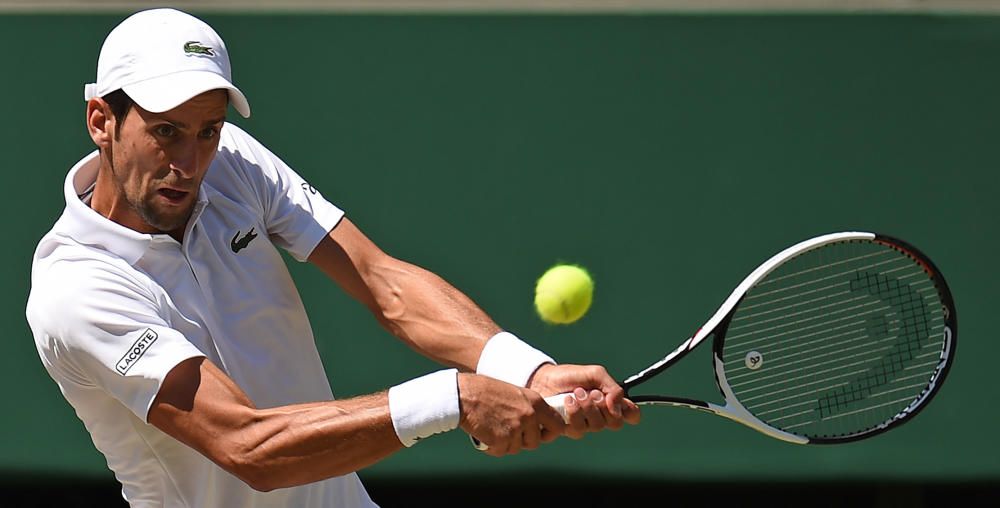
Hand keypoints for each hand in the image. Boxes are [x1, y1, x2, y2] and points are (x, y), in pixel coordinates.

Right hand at [457, 373, 565, 456]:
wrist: (465, 395)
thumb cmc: (486, 391)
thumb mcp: (516, 393)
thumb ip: (529, 408)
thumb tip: (536, 425)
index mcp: (535, 402)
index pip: (557, 425)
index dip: (550, 433)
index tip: (542, 434)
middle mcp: (529, 416)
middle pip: (535, 442)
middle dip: (522, 441)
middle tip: (507, 431)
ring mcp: (515, 429)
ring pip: (516, 448)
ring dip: (505, 443)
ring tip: (493, 428)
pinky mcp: (501, 440)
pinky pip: (501, 452)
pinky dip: (492, 447)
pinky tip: (485, 434)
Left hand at [526, 364, 640, 439]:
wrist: (543, 379)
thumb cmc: (570, 376)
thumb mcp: (595, 374)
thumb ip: (612, 386)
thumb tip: (618, 404)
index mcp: (611, 402)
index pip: (631, 415)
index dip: (631, 414)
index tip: (619, 404)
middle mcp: (601, 416)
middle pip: (615, 423)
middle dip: (603, 406)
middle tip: (591, 393)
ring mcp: (586, 424)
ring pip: (597, 427)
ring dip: (587, 408)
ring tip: (575, 394)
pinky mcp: (569, 430)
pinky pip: (578, 430)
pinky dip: (574, 413)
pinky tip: (566, 402)